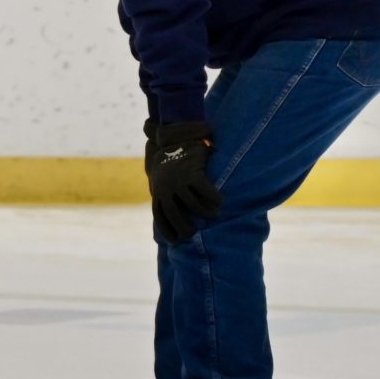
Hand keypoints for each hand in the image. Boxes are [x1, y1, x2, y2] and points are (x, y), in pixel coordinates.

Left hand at [145, 120, 222, 242]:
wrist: (174, 136)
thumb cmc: (173, 161)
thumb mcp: (167, 177)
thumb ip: (171, 193)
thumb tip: (178, 212)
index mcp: (158, 191)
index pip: (160, 216)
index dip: (167, 230)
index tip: (175, 242)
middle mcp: (166, 188)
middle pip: (175, 215)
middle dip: (184, 228)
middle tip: (195, 235)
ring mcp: (178, 181)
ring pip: (193, 205)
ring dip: (205, 213)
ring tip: (214, 215)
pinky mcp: (191, 172)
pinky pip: (204, 191)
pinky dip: (213, 198)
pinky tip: (220, 201)